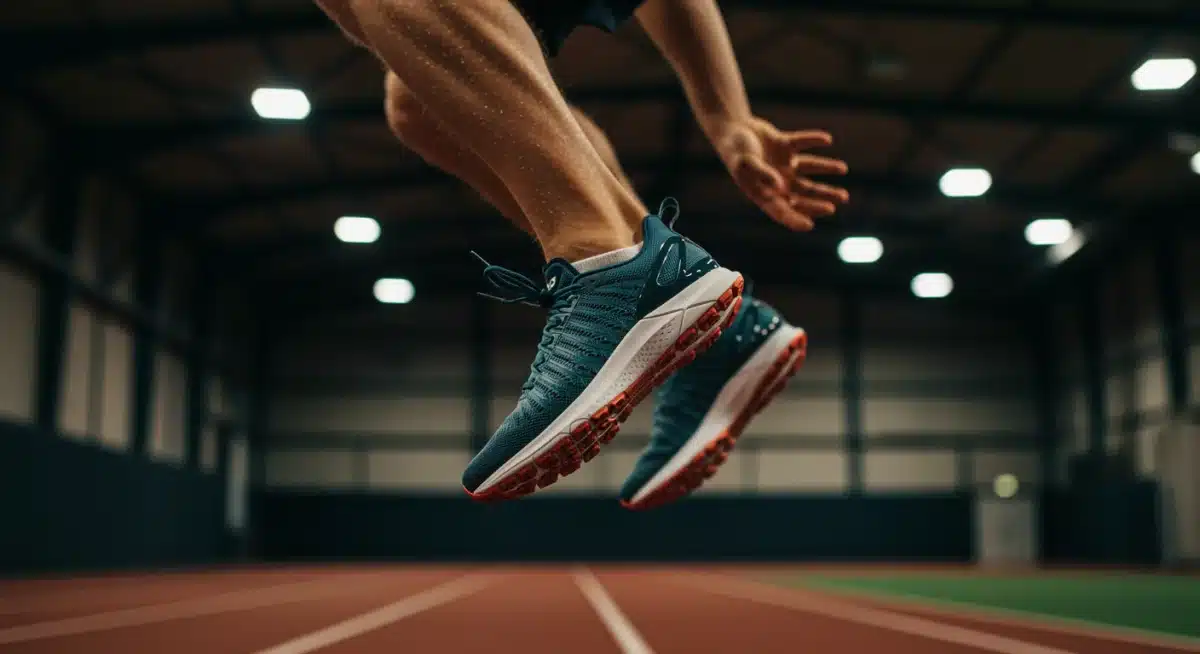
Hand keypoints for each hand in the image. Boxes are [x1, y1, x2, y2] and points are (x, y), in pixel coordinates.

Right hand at [711, 117, 848, 230]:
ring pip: (809, 170)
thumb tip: (780, 185)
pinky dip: (813, 140)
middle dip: (821, 198)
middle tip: (840, 200)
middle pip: (803, 194)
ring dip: (826, 169)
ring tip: (843, 169)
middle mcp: (777, 181)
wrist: (730, 128)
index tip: (810, 225)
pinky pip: (802, 144)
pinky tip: (827, 139)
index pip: (781, 211)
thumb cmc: (734, 150)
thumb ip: (762, 173)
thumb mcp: (745, 163)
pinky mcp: (785, 146)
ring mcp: (782, 163)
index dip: (795, 220)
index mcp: (764, 192)